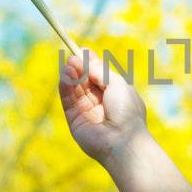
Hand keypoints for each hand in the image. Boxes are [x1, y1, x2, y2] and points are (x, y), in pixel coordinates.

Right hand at [58, 47, 148, 163]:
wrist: (122, 141)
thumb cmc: (126, 111)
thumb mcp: (116, 83)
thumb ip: (99, 70)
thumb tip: (84, 56)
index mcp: (117, 95)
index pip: (100, 76)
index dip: (91, 64)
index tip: (82, 51)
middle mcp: (102, 104)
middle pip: (86, 82)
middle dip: (79, 69)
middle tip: (72, 56)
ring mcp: (88, 113)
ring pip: (76, 91)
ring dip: (71, 77)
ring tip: (68, 64)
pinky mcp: (75, 122)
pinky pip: (68, 102)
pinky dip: (65, 88)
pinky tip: (64, 76)